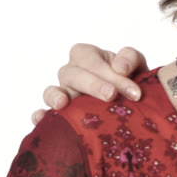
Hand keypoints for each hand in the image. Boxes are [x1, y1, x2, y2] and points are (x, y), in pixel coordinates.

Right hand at [32, 44, 148, 124]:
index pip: (90, 58)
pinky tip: (41, 120)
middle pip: (72, 74)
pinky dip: (41, 116)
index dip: (109, 72)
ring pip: (52, 92)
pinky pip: (44, 114)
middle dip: (92, 85)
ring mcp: (62, 94)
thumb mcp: (136, 66)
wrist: (131, 105)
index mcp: (86, 55)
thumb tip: (120, 67)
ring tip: (63, 104)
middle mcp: (71, 73)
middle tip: (112, 96)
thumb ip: (130, 58)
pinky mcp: (59, 114)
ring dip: (56, 96)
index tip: (134, 92)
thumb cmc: (130, 81)